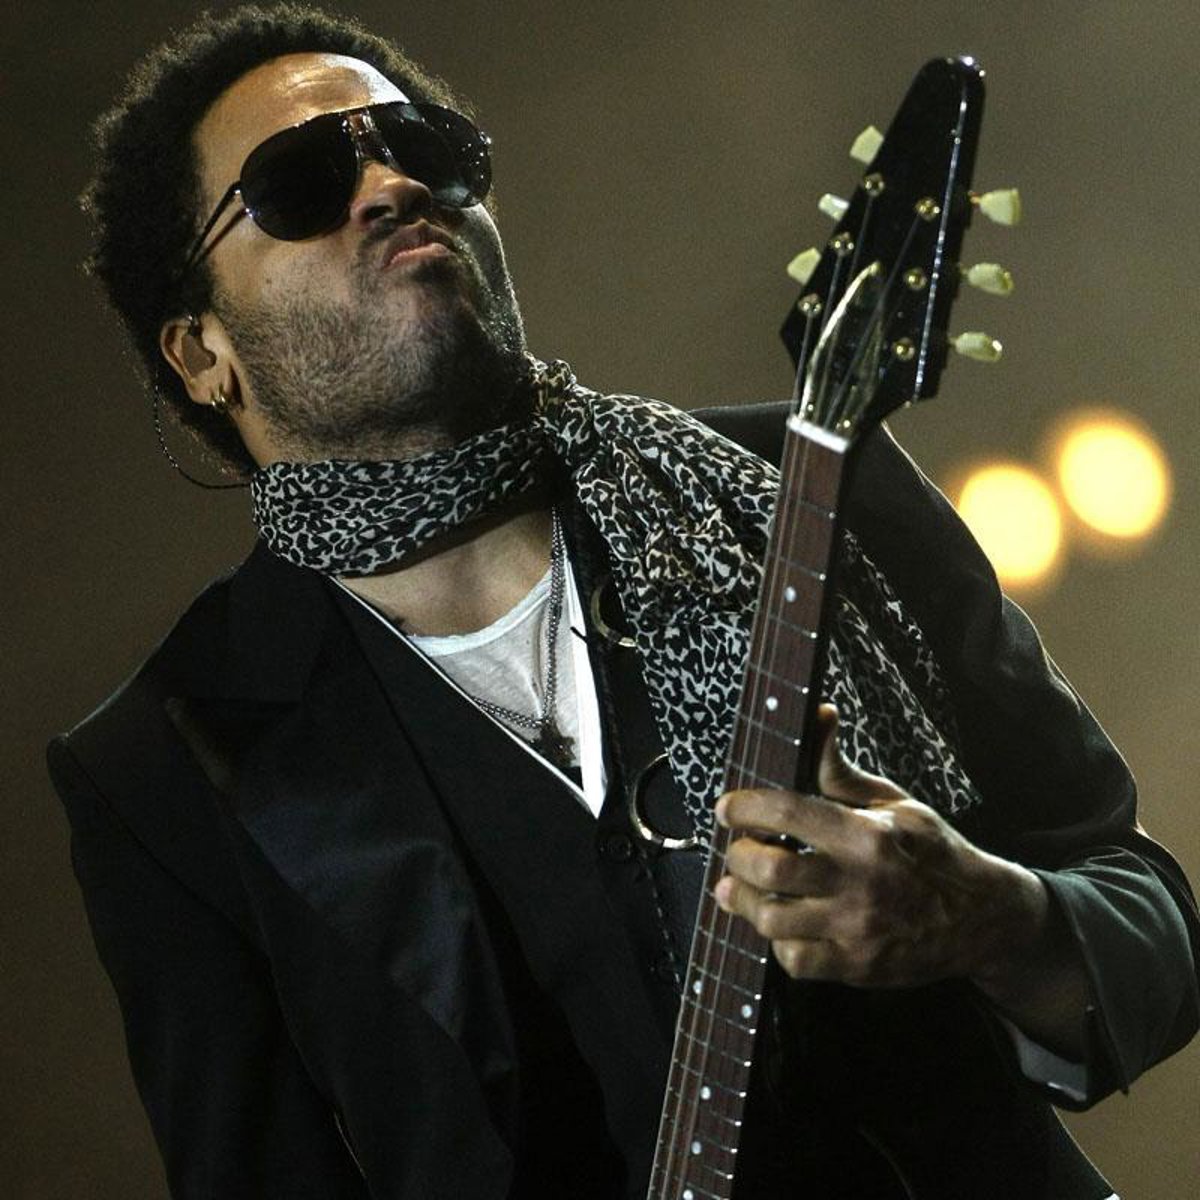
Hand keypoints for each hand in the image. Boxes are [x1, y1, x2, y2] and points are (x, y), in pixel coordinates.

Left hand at [713, 705, 1047, 991]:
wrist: (985, 920)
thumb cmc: (934, 852)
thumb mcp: (894, 802)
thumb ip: (840, 769)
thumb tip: (817, 715)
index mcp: (867, 835)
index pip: (787, 812)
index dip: (745, 807)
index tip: (728, 807)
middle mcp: (860, 884)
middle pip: (770, 870)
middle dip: (738, 856)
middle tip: (737, 849)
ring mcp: (858, 931)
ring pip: (772, 920)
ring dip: (745, 901)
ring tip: (739, 887)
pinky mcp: (857, 968)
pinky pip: (795, 962)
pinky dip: (778, 941)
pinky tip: (781, 923)